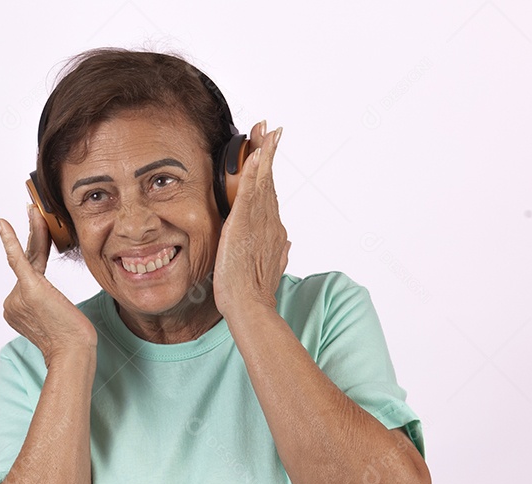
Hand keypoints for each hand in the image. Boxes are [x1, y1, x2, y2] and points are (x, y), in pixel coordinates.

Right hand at [0, 205, 97, 364]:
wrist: (73, 352)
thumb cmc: (72, 339)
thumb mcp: (57, 315)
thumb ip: (47, 298)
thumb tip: (48, 293)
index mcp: (16, 307)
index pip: (29, 272)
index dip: (34, 248)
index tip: (37, 229)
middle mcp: (12, 301)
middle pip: (27, 260)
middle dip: (30, 233)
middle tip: (31, 209)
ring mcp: (17, 296)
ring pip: (29, 258)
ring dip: (35, 231)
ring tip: (34, 210)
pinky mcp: (29, 289)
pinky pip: (17, 259)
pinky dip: (9, 239)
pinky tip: (0, 222)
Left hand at [212, 120, 290, 320]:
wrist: (250, 306)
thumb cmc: (253, 292)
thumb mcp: (269, 268)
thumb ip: (279, 253)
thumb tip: (286, 244)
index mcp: (272, 230)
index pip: (270, 194)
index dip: (270, 171)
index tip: (270, 150)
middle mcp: (270, 222)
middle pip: (269, 181)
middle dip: (269, 152)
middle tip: (271, 128)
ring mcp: (259, 222)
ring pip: (263, 181)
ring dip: (264, 153)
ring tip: (266, 131)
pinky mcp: (245, 225)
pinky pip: (251, 192)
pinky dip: (255, 172)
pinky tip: (257, 154)